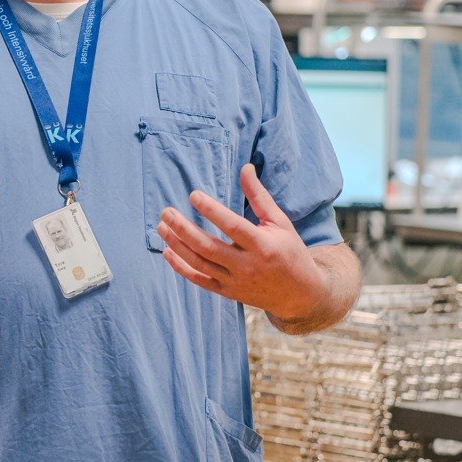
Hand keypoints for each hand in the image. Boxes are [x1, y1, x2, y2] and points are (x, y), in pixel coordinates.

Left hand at [157, 163, 324, 322]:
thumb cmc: (290, 252)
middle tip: (166, 212)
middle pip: (208, 247)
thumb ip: (259, 196)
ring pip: (200, 264)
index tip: (193, 195)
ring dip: (177, 245)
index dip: (212, 211)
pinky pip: (199, 281)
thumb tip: (245, 167)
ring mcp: (235, 281)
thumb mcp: (280, 222)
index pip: (233, 226)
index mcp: (262, 245)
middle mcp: (247, 265)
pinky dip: (181, 267)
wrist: (300, 294)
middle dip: (184, 229)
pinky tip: (167, 252)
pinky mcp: (228, 292)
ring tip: (161, 227)